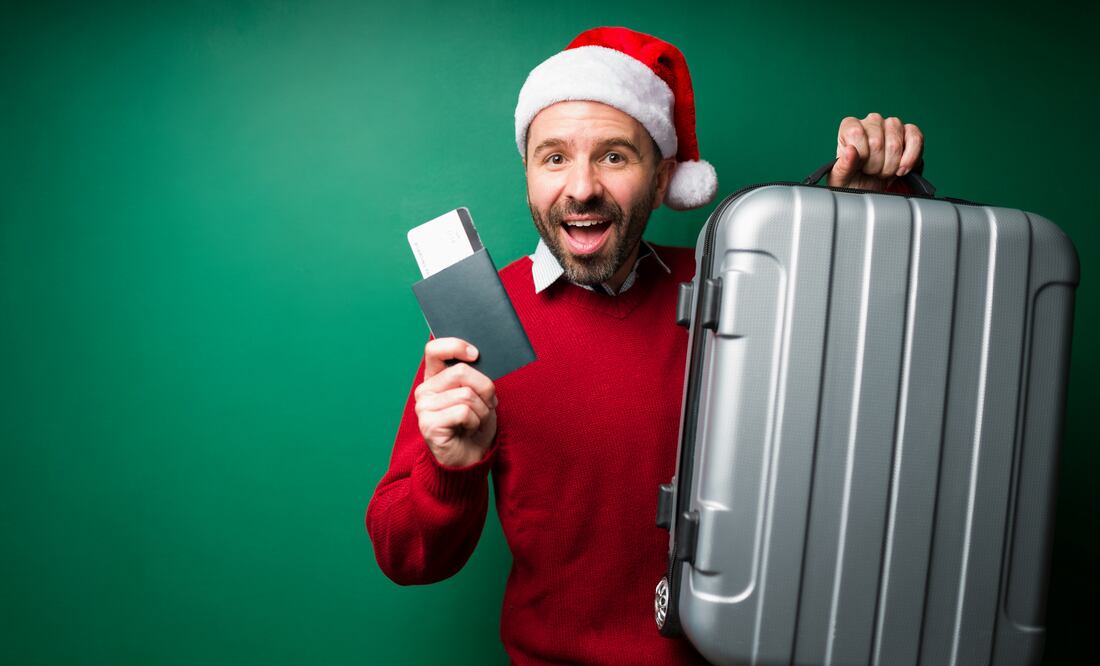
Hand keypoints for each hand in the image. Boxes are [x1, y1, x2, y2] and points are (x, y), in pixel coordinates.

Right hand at [414, 337, 497, 467]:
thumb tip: (477, 357)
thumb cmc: (475, 425)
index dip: (455, 346)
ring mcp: (424, 408)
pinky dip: (475, 422)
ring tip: (476, 421)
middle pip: (461, 371)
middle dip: (485, 388)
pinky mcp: (429, 424)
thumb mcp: (479, 395)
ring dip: (482, 410)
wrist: (469, 459)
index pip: (434, 350)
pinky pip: (463, 412)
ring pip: (466, 394)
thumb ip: (474, 376)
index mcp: (435, 379)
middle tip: (489, 403)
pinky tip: (469, 430)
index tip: (475, 354)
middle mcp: (425, 390)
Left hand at [828, 113, 923, 191]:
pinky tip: (902, 169)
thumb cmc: (853, 182)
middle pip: (876, 142)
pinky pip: (916, 139)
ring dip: (891, 165)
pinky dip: (910, 158)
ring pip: (895, 144)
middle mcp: (871, 122)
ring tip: (883, 171)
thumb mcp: (841, 180)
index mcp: (850, 127)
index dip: (861, 157)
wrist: (873, 190)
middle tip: (871, 172)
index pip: (856, 133)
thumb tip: (850, 151)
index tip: (859, 167)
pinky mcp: (910, 132)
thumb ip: (843, 166)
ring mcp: (892, 125)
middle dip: (875, 165)